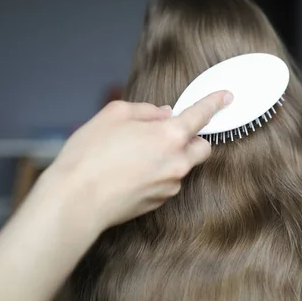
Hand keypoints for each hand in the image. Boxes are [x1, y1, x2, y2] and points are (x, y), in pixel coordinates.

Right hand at [37, 90, 232, 231]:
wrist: (76, 201)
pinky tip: (130, 173)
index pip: (201, 115)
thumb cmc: (90, 154)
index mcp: (169, 136)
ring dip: (171, 158)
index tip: (225, 97)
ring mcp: (170, 185)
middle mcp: (177, 162)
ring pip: (183, 167)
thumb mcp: (114, 115)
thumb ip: (145, 110)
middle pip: (203, 148)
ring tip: (135, 155)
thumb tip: (164, 114)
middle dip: (193, 139)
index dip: (214, 103)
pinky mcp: (159, 203)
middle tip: (168, 134)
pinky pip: (167, 182)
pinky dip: (157, 174)